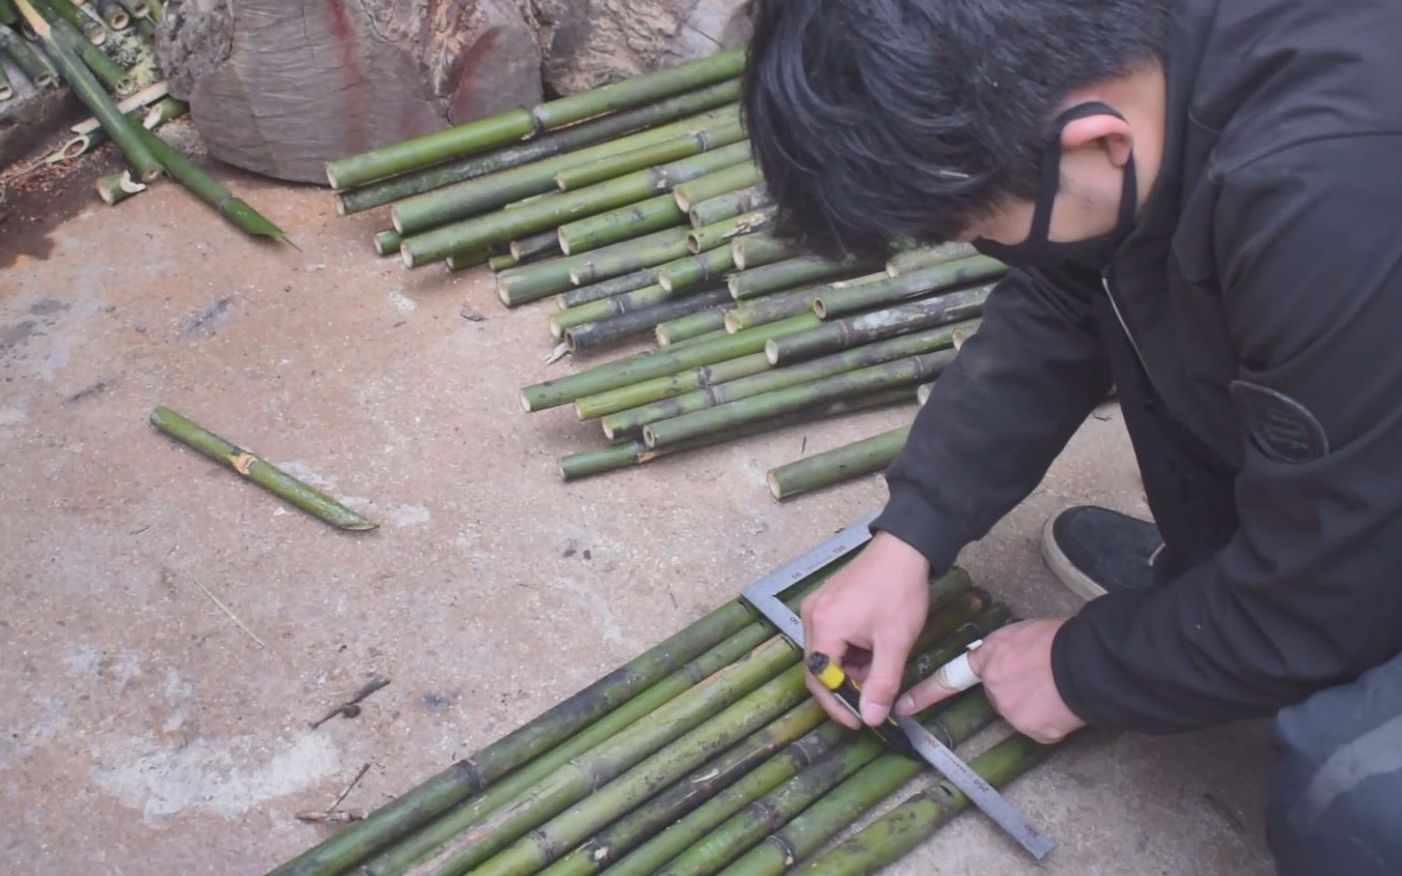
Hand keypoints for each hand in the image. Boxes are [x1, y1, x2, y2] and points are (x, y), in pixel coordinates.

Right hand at [801, 532, 930, 729]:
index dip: (837, 705)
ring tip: (878, 667)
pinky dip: (848, 651)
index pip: (819, 679)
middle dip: (846, 686)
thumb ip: (882, 683)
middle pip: (819, 667)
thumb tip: (871, 718)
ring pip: (826, 654)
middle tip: (873, 696)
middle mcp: (811, 616)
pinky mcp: (826, 602)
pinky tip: (871, 649)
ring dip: (849, 668)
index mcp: (824, 626)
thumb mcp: (895, 643)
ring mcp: (816, 607)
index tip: (858, 721)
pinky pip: (830, 637)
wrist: (904, 549)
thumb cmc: (899, 592)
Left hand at [897, 618, 1085, 742]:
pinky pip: (1040, 727)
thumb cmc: (1058, 640)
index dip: (924, 694)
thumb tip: (1005, 662)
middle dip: (1016, 689)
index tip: (903, 706)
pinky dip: (1051, 719)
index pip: (949, 678)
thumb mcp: (1020, 633)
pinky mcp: (1031, 730)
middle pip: (999, 695)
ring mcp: (1010, 711)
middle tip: (1041, 676)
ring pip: (1020, 712)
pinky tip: (1062, 704)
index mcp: (988, 659)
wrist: (1085, 661)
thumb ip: (1003, 650)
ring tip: (1057, 686)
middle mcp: (993, 688)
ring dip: (1035, 705)